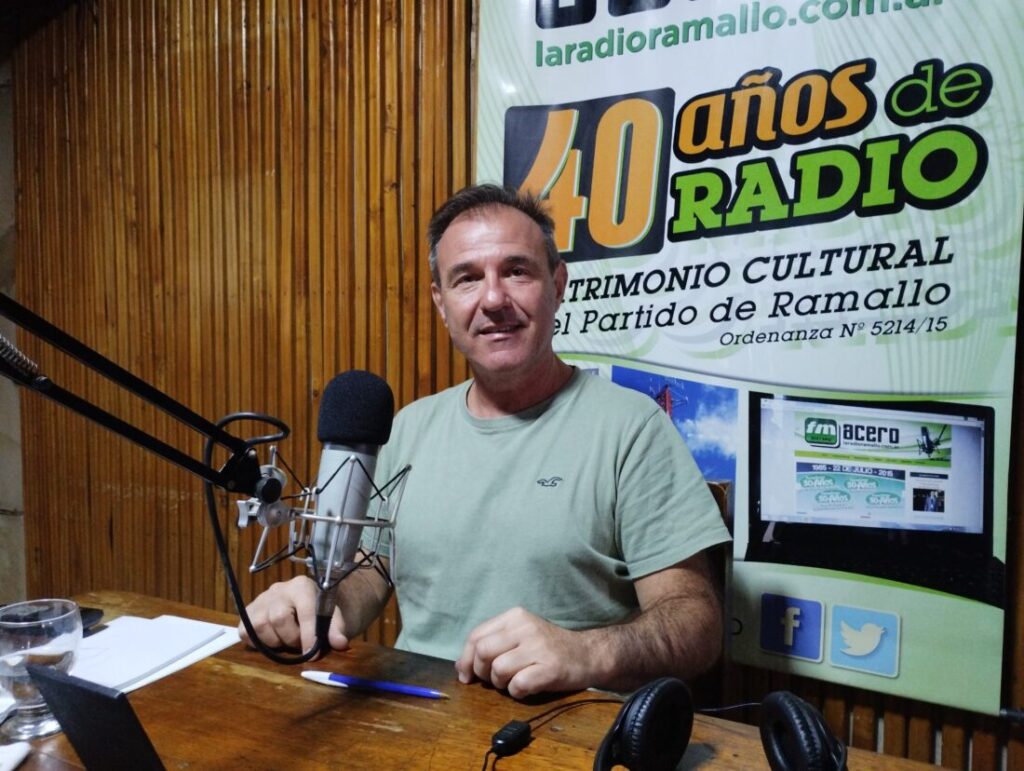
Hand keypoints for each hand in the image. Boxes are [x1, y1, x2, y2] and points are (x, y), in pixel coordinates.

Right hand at [237, 575, 348, 654]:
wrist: (309, 603)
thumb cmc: (321, 612)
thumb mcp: (333, 618)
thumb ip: (336, 629)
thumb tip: (340, 643)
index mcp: (302, 586)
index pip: (304, 611)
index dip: (308, 635)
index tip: (312, 654)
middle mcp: (279, 589)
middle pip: (279, 618)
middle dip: (292, 638)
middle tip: (301, 644)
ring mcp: (261, 599)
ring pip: (260, 626)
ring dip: (276, 642)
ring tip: (287, 639)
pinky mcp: (248, 611)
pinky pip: (245, 631)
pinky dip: (258, 642)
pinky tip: (272, 639)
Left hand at [454, 607, 596, 698]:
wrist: (587, 654)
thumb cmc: (547, 647)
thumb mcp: (519, 636)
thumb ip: (491, 644)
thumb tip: (461, 666)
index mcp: (514, 617)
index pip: (476, 635)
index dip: (466, 658)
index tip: (466, 675)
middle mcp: (525, 627)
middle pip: (483, 652)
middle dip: (481, 672)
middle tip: (492, 680)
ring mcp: (538, 647)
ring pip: (498, 670)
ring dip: (500, 684)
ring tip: (514, 681)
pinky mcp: (549, 668)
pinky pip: (518, 685)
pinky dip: (517, 692)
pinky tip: (527, 687)